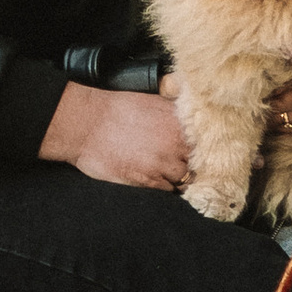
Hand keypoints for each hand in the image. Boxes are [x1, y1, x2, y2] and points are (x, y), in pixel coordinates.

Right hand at [39, 81, 190, 188]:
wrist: (86, 124)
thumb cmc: (114, 110)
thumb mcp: (151, 101)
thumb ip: (173, 113)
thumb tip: (187, 120)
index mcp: (178, 120)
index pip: (205, 141)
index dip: (203, 148)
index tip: (199, 152)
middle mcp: (176, 142)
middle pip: (199, 162)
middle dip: (193, 164)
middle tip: (184, 164)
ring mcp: (164, 163)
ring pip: (185, 179)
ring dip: (179, 178)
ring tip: (169, 174)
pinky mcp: (149, 181)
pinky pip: (168, 190)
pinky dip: (166, 188)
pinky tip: (157, 180)